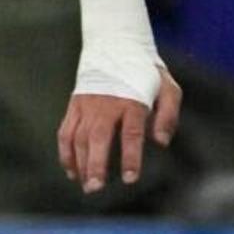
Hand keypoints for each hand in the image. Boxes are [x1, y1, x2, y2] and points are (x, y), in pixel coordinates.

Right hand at [59, 70, 183, 192]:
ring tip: (86, 185)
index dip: (130, 157)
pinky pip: (66, 132)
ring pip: (79, 137)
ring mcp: (87, 105)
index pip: (131, 133)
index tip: (130, 178)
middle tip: (96, 187)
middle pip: (98, 137)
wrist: (116, 46)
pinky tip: (72, 171)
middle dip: (95, 164)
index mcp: (132, 100)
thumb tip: (160, 142)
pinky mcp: (74, 105)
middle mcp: (106, 103)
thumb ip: (168, 115)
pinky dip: (66, 153)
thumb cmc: (146, 74)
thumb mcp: (168, 88)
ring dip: (80, 163)